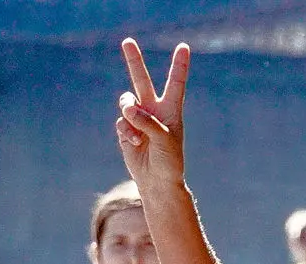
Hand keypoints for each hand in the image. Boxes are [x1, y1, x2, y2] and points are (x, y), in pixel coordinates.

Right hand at [116, 40, 190, 187]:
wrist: (157, 181)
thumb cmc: (169, 162)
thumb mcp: (165, 141)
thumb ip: (148, 123)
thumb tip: (129, 109)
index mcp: (171, 110)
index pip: (175, 83)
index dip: (179, 65)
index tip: (184, 47)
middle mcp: (154, 110)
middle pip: (142, 80)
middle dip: (134, 60)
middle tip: (127, 40)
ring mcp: (138, 118)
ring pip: (126, 102)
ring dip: (129, 114)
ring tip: (138, 133)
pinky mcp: (126, 128)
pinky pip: (121, 122)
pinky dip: (126, 131)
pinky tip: (135, 143)